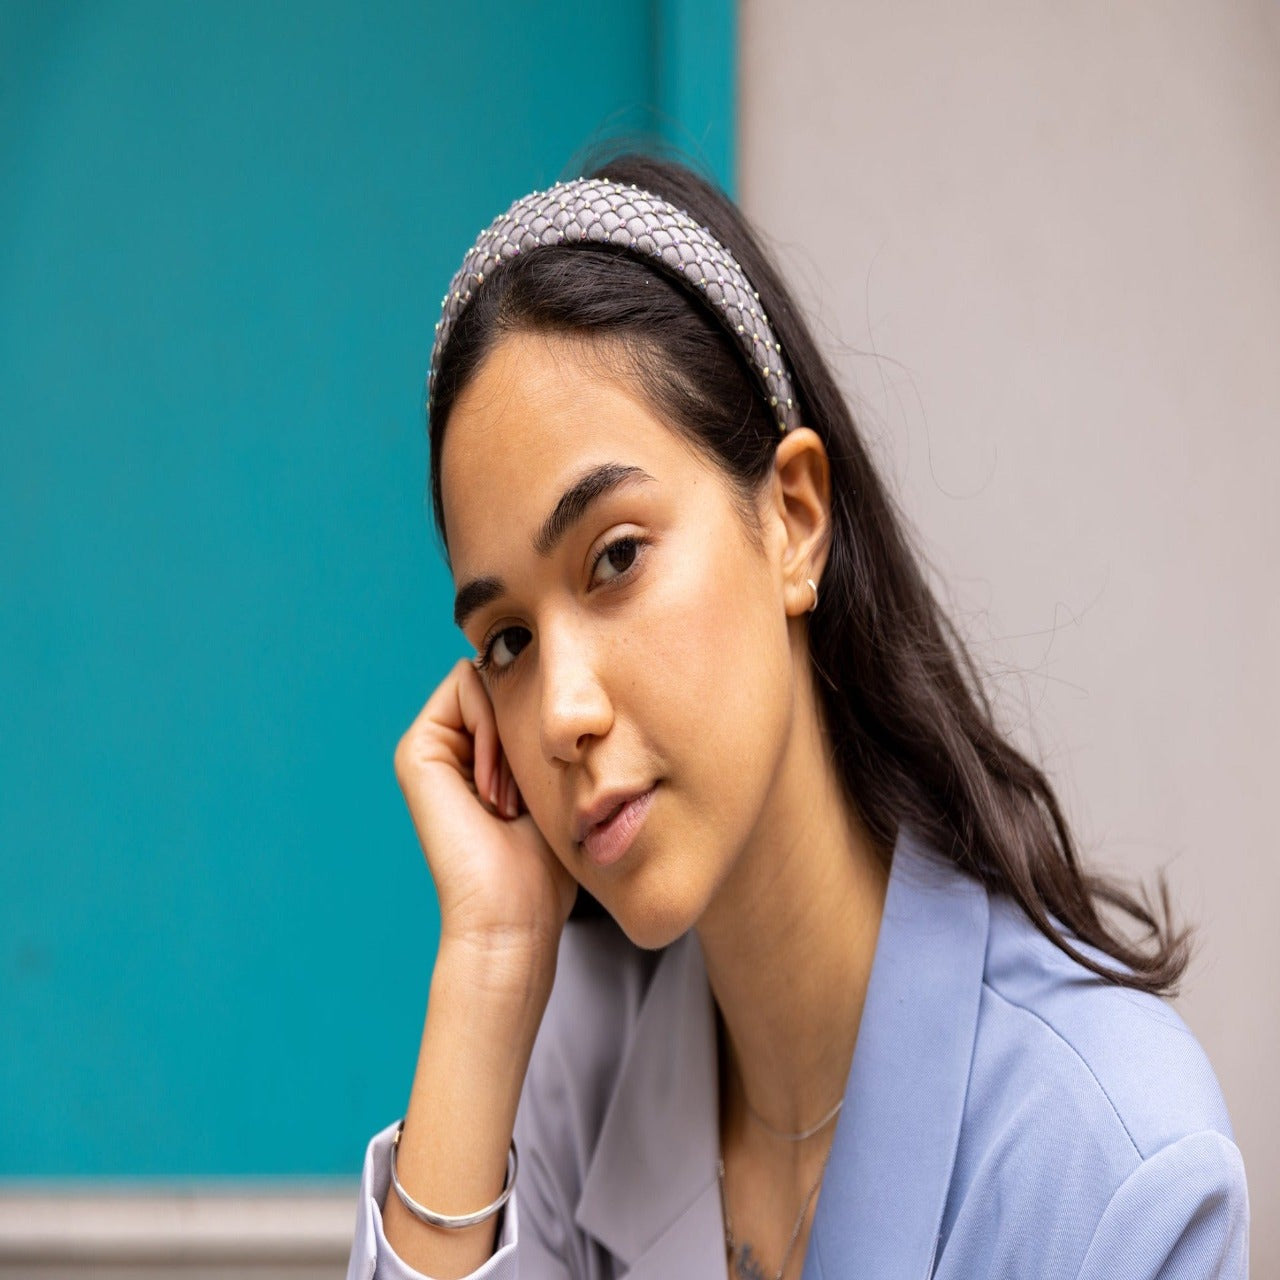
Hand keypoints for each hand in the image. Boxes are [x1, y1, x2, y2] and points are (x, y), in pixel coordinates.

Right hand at [393, 658, 578, 975]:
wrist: (513, 915)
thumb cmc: (544, 863)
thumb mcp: (555, 783)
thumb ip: (546, 735)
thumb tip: (561, 683)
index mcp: (478, 755)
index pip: (516, 687)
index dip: (540, 719)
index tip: (540, 786)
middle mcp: (450, 747)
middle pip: (501, 679)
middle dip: (525, 725)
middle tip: (521, 798)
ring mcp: (429, 747)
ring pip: (485, 679)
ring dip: (511, 733)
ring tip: (508, 800)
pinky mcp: (416, 750)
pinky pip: (466, 688)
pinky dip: (493, 728)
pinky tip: (494, 790)